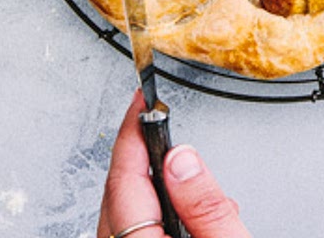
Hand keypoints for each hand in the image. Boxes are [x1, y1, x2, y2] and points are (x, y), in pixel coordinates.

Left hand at [97, 91, 251, 237]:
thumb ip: (204, 203)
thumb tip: (182, 156)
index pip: (126, 175)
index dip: (134, 129)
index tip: (141, 99)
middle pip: (118, 191)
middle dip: (141, 153)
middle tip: (159, 123)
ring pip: (121, 210)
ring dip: (149, 186)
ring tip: (186, 178)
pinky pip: (128, 231)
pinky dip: (150, 212)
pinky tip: (181, 212)